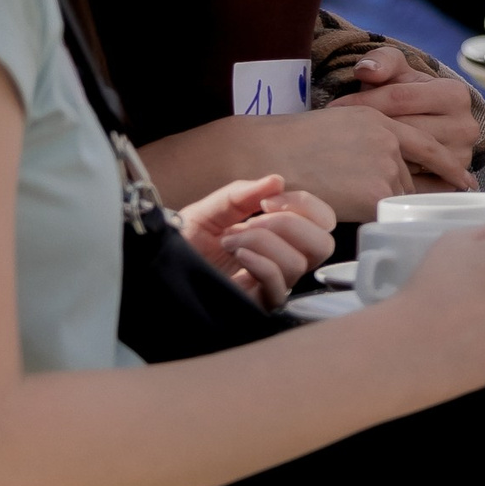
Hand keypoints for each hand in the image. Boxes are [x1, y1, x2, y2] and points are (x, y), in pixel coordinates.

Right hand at [141, 109, 425, 221]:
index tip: (463, 181)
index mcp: (379, 119)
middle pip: (407, 178)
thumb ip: (368, 142)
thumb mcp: (337, 126)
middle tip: (373, 199)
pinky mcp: (375, 192)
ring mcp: (385, 165)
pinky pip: (382, 213)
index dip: (446, 165)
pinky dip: (366, 217)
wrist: (267, 154)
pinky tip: (343, 209)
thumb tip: (381, 168)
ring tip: (341, 198)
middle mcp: (388, 140)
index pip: (425, 145)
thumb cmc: (290, 145)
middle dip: (393, 192)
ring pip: (395, 198)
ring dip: (375, 205)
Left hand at [174, 176, 335, 307]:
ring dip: (262, 241)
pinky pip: (277, 285)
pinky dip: (260, 263)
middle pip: (324, 244)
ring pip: (298, 262)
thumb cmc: (186, 245)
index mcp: (281, 236)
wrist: (160, 271)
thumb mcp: (210, 210)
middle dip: (291, 223)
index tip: (269, 200)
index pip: (323, 221)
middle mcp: (283, 261)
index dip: (304, 204)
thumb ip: (240, 194)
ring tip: (230, 240)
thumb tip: (276, 180)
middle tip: (257, 219)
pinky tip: (238, 254)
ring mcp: (272, 285)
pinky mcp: (258, 305)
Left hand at [327, 46, 480, 190]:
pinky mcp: (450, 181)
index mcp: (455, 94)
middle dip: (366, 129)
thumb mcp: (396, 70)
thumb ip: (381, 60)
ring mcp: (461, 157)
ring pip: (406, 158)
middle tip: (334, 131)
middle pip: (403, 129)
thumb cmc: (406, 93)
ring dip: (374, 154)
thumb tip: (366, 70)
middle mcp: (465, 127)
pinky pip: (412, 182)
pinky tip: (365, 168)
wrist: (427, 122)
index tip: (334, 107)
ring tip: (345, 149)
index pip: (400, 97)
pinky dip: (388, 175)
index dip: (363, 101)